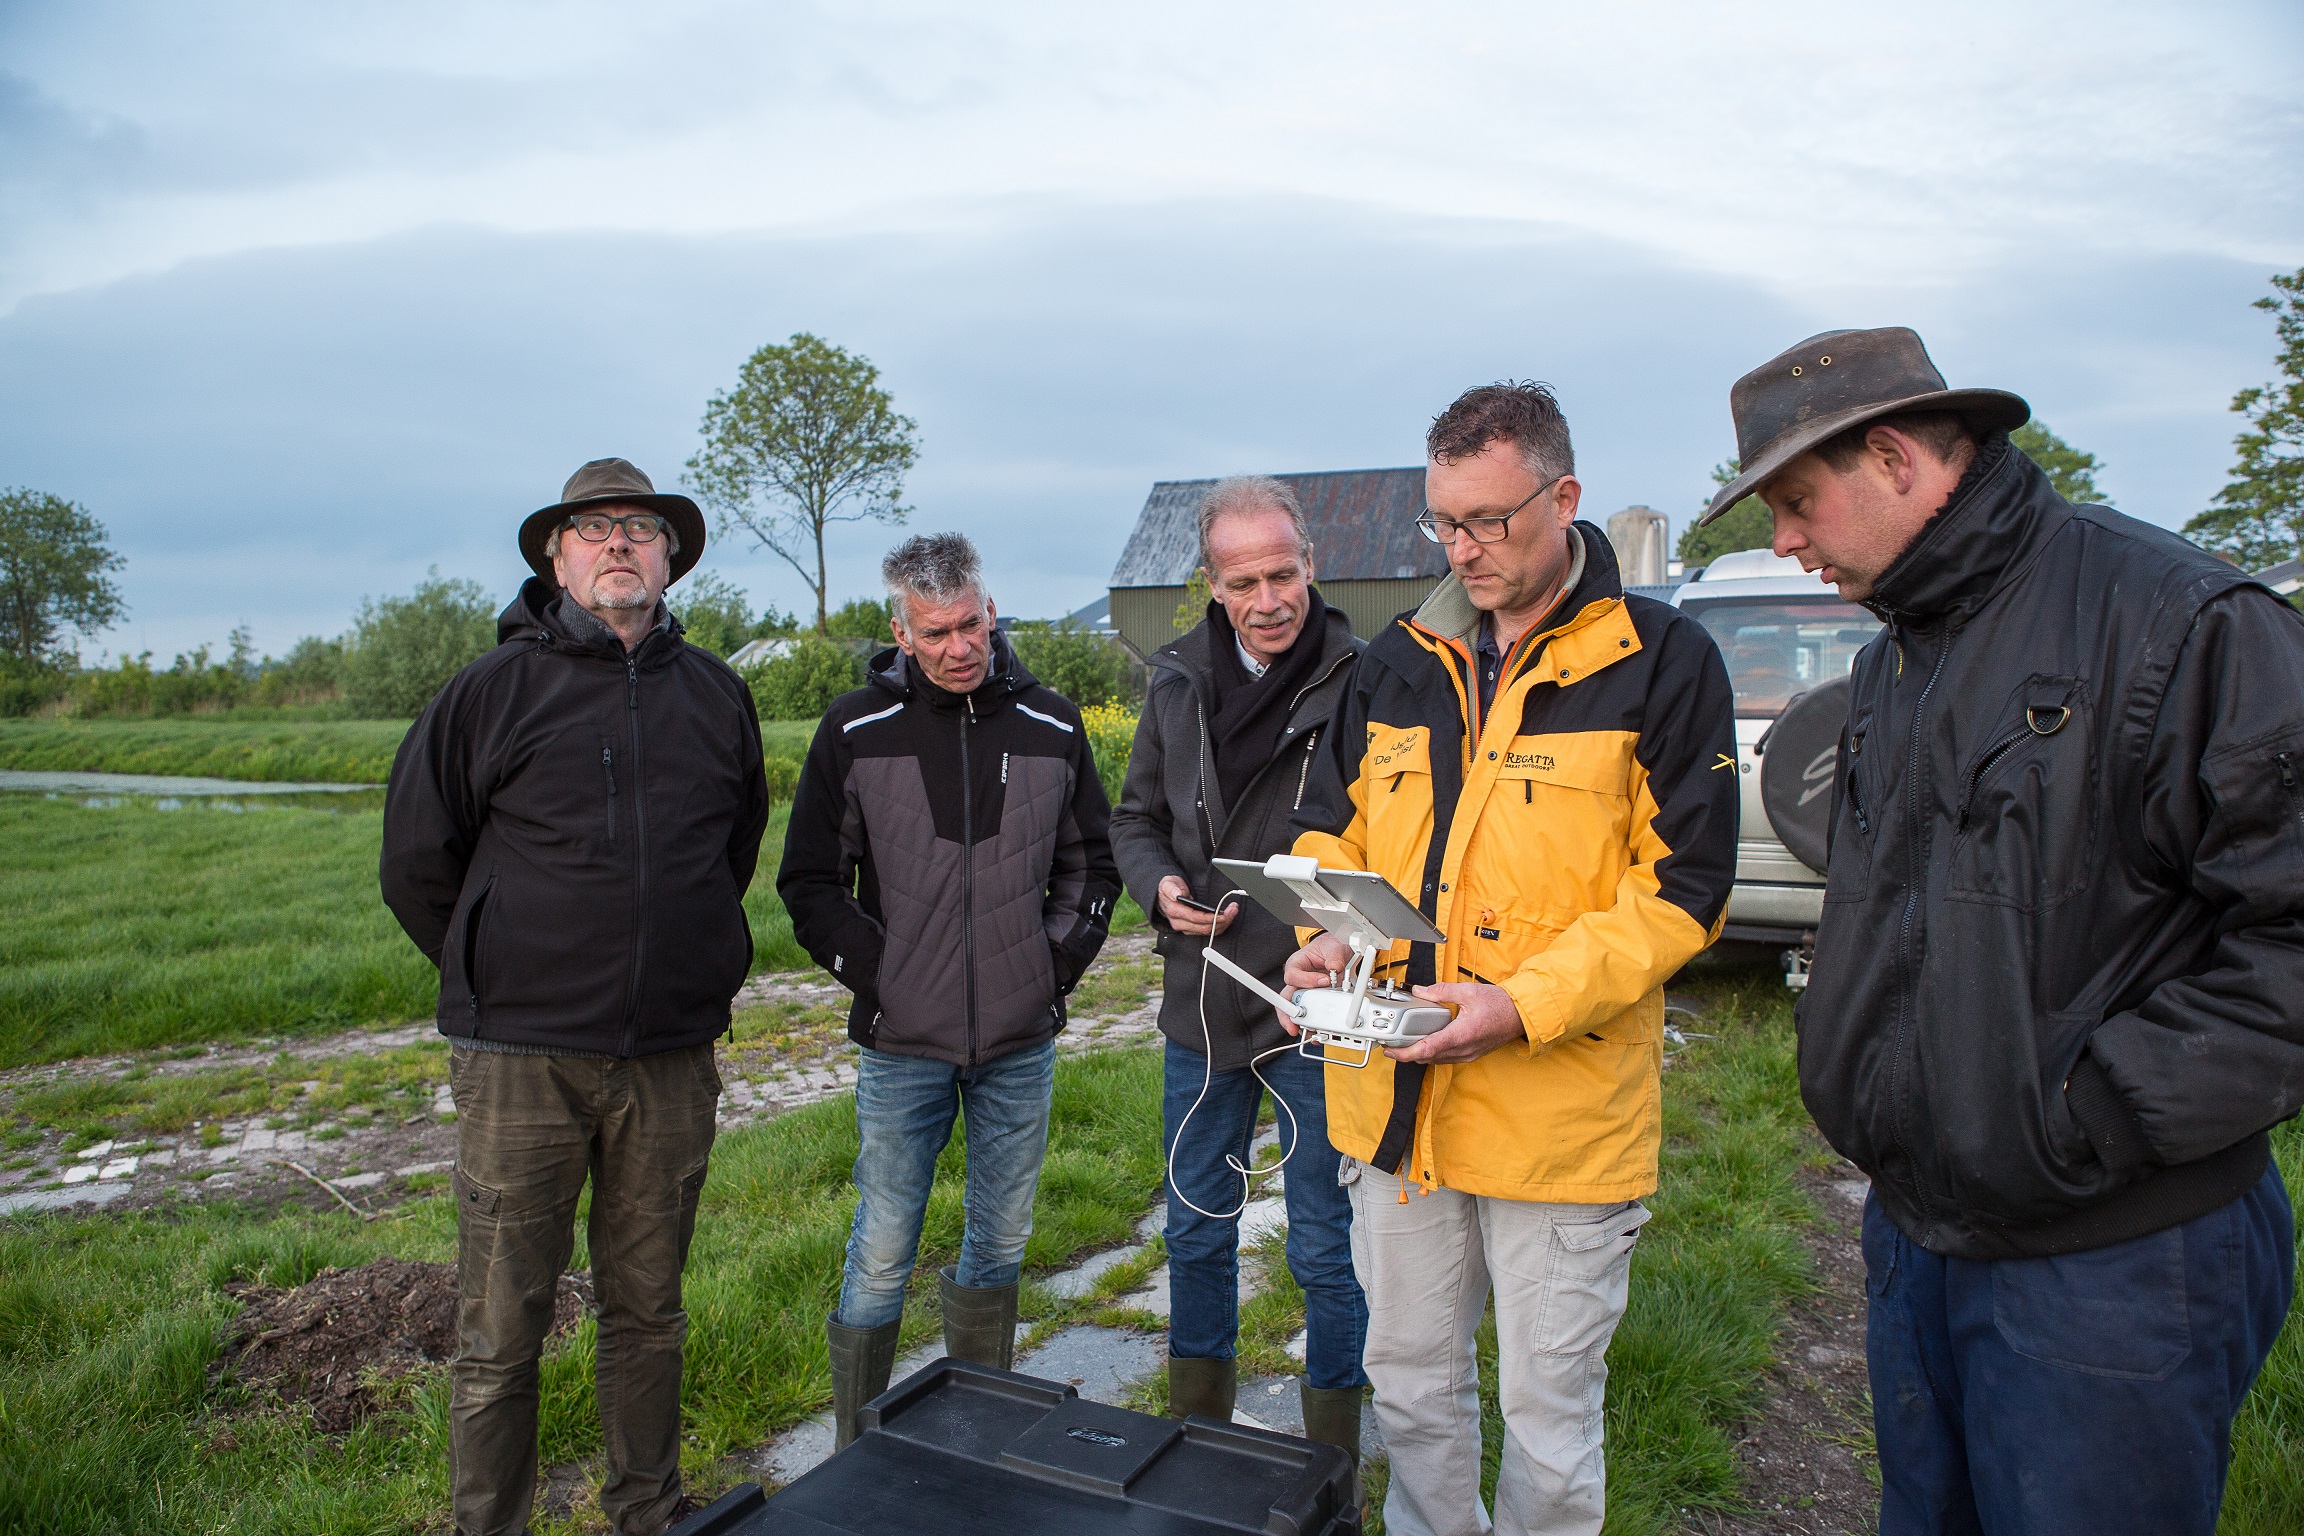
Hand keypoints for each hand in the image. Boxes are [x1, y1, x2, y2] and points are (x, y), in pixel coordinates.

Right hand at [1157, 876, 1236, 937]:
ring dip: (1223, 924)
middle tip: (1233, 910)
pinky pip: (1208, 931)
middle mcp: (1180, 923)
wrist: (1164, 896)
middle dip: (1221, 920)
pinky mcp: (1192, 929)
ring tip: (1233, 911)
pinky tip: (1227, 917)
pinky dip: (1219, 926)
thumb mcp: (1167, 884)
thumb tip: (1177, 895)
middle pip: (1204, 928)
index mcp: (1175, 912)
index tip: (1222, 914)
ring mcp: (1187, 928)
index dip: (1210, 918)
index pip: (1195, 918)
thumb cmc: (1168, 889)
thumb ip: (1172, 889)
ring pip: (1208, 932)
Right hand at [1276, 934, 1355, 1036]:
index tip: (1323, 982)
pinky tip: (1316, 1032)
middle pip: (1285, 998)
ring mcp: (1305, 992)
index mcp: (1297, 964)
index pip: (1292, 975)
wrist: (1338, 951)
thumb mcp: (1334, 947)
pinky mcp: (1315, 1001)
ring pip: (1295, 1010)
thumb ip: (1334, 957)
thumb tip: (1334, 967)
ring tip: (1308, 1032)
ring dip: (1300, 1022)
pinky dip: (1312, 1024)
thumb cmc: (1330, 947)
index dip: (1306, 980)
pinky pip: (1309, 1014)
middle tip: (1293, 1024)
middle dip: (1288, 1013)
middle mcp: (1298, 980)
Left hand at [1385, 982, 1525, 1064]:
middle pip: (1428, 1058)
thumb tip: (1420, 991)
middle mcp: (1463, 1049)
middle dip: (1408, 1053)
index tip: (1391, 1050)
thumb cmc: (1500, 1004)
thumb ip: (1441, 991)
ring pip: (1436, 1060)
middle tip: (1393, 1043)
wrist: (1521, 1015)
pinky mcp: (1471, 1054)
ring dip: (1420, 1054)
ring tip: (1406, 1042)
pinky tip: (1428, 1042)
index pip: (1426, 1049)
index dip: (1405, 1053)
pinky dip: (1433, 1053)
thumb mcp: (1468, 991)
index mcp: (1461, 1035)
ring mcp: (1468, 1054)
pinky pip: (1447, 1058)